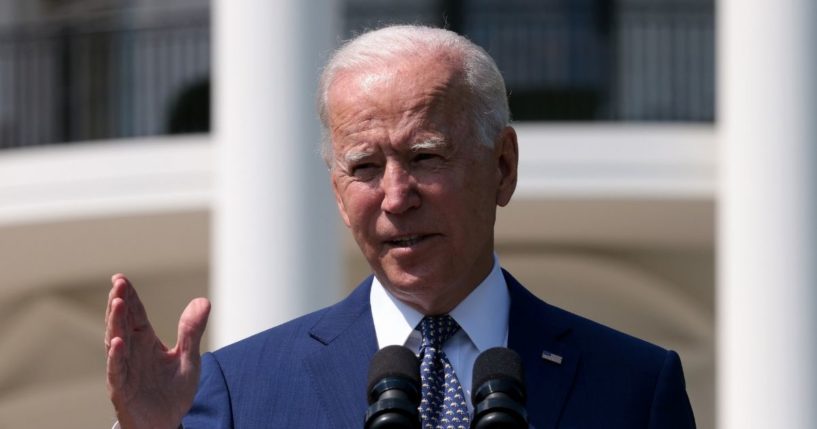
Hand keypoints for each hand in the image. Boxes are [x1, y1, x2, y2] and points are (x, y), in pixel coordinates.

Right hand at [105, 274, 210, 428]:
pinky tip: (117, 342)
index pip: (135, 314)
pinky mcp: (122, 389)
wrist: (168, 424)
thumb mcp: (189, 358)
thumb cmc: (174, 391)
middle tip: (118, 283)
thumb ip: (192, 332)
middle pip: (122, 323)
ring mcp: (124, 369)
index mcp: (146, 341)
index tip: (121, 278)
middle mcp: (131, 352)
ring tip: (118, 303)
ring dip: (115, 323)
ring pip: (115, 342)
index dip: (129, 296)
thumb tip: (203, 301)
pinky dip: (115, 356)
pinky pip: (116, 370)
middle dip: (120, 302)